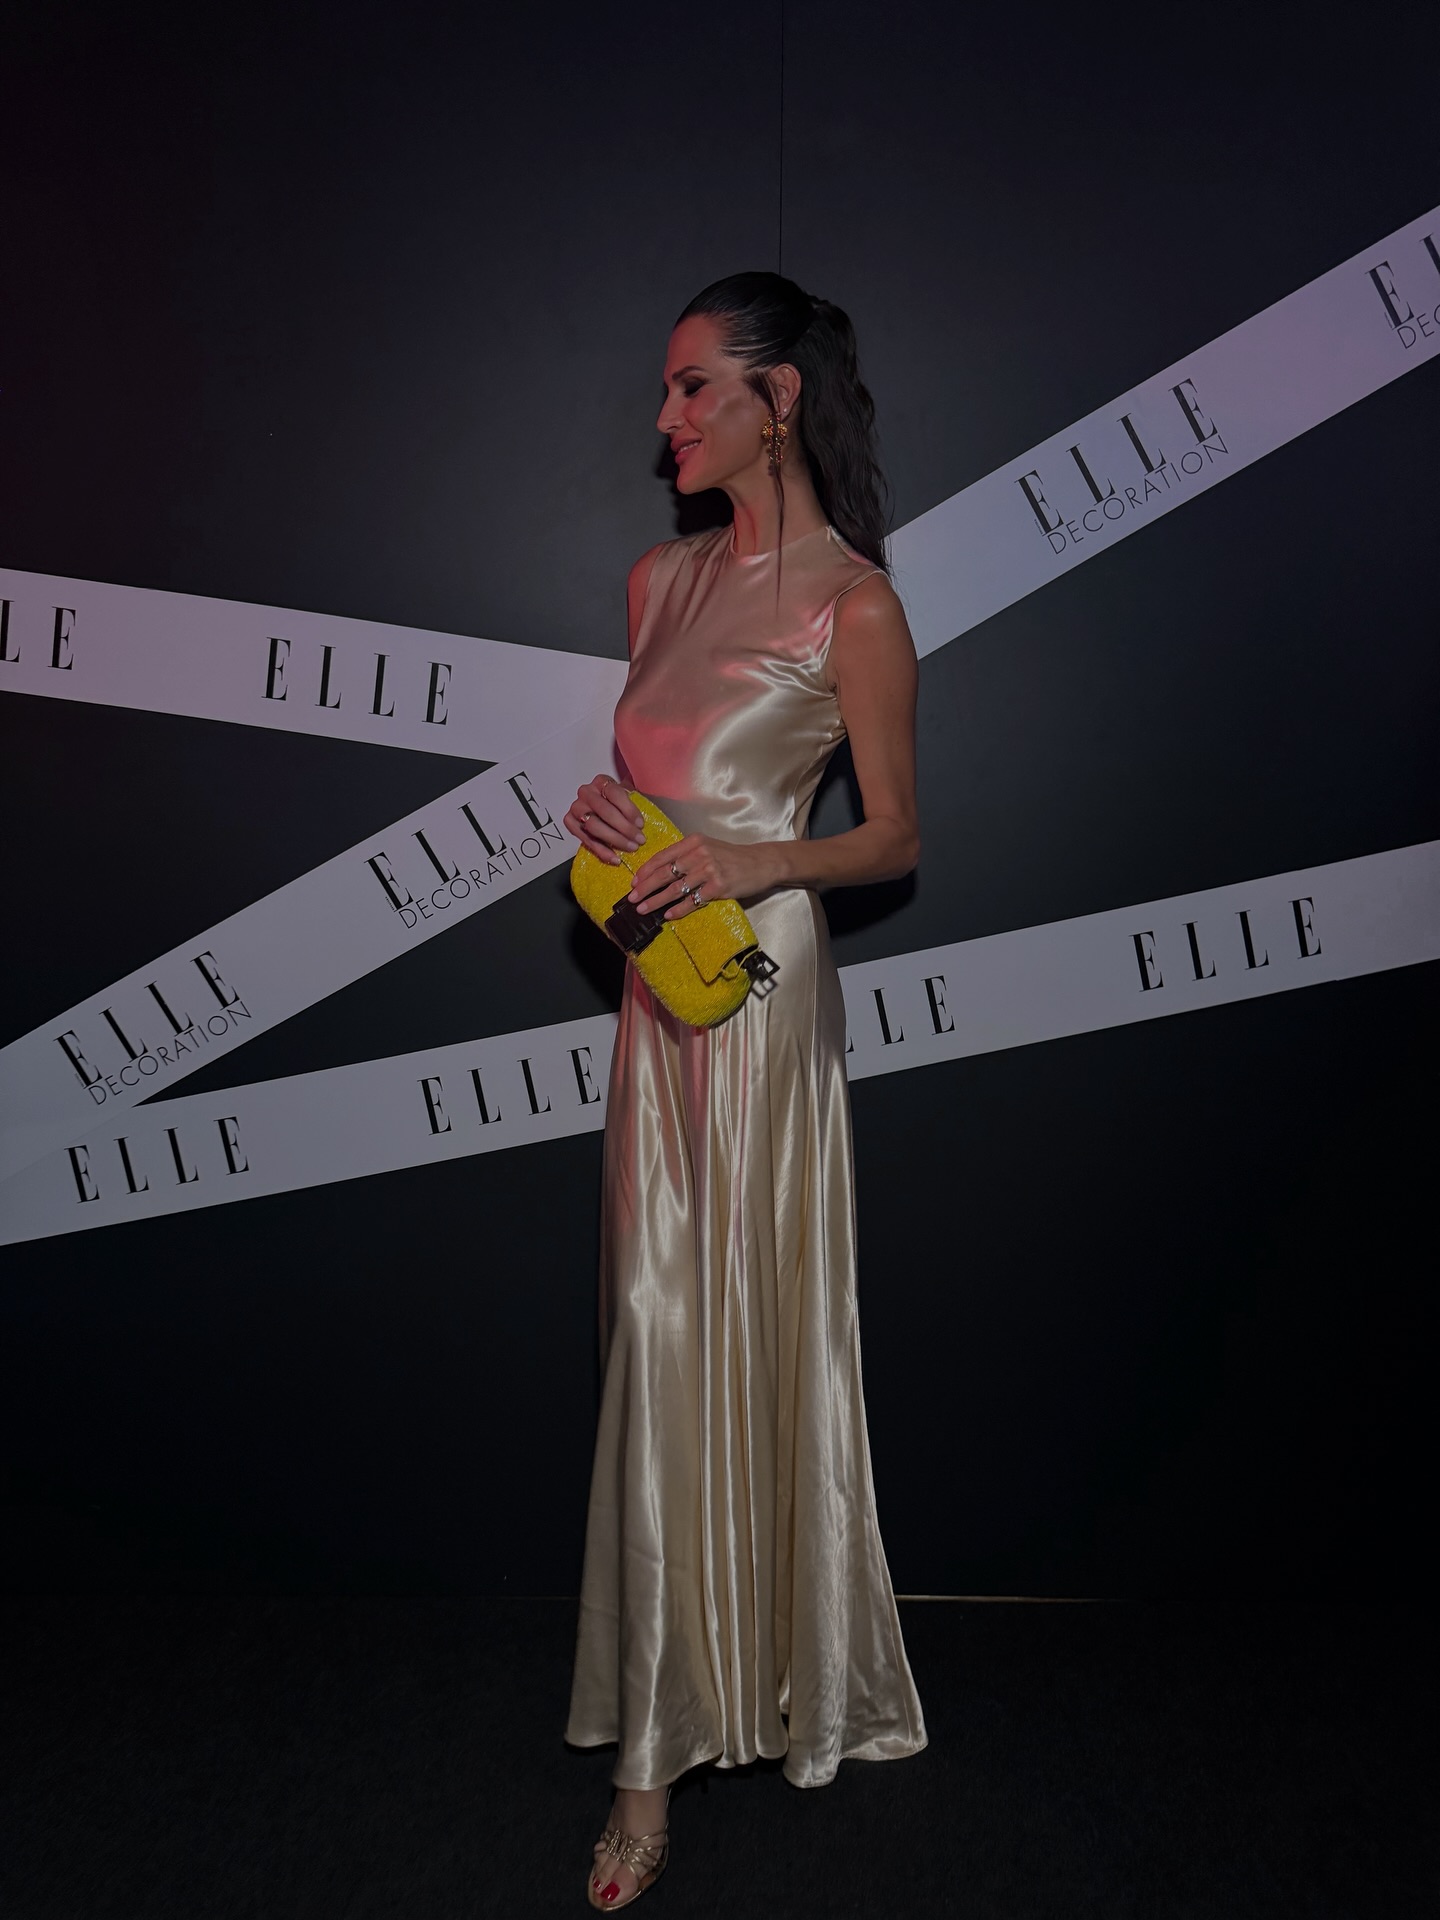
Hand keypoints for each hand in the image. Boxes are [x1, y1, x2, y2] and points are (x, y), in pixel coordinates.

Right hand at [563, 774, 644, 863]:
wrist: (602, 810)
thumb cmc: (619, 803)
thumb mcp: (630, 795)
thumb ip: (638, 797)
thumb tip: (660, 797)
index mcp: (602, 781)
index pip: (614, 793)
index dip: (629, 809)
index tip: (641, 824)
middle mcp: (586, 792)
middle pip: (604, 811)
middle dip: (624, 827)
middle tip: (639, 840)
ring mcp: (576, 807)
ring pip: (593, 825)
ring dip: (614, 839)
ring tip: (630, 848)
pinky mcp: (570, 822)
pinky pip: (585, 839)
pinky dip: (601, 851)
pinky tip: (615, 858)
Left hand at [626, 834, 780, 920]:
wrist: (762, 863)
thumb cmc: (732, 857)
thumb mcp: (708, 846)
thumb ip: (686, 854)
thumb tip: (660, 871)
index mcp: (693, 841)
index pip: (663, 856)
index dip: (646, 871)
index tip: (634, 882)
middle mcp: (700, 853)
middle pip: (665, 873)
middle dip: (645, 887)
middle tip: (632, 898)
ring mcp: (709, 870)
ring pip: (676, 888)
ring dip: (656, 900)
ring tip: (643, 909)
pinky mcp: (719, 887)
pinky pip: (693, 900)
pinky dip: (679, 909)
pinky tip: (668, 915)